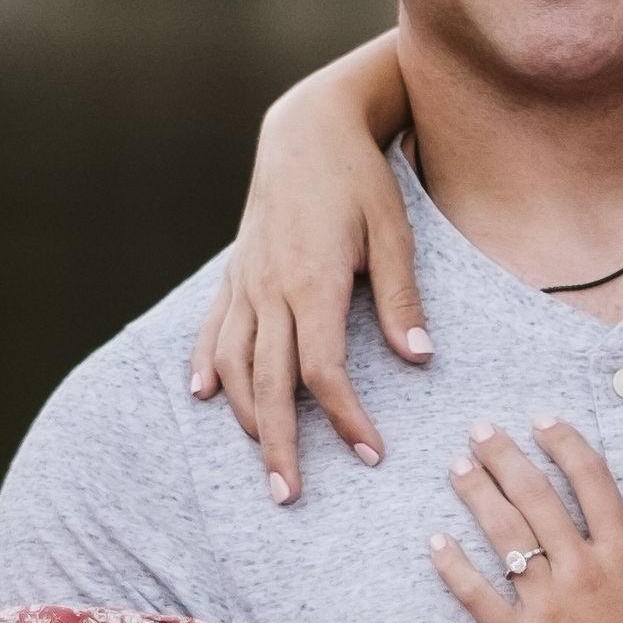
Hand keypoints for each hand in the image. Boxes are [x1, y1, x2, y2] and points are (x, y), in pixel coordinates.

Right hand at [189, 32, 427, 501]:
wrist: (306, 127)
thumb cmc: (359, 178)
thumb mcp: (394, 232)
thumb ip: (401, 297)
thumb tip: (418, 357)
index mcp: (314, 283)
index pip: (321, 371)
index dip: (343, 417)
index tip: (368, 453)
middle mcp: (270, 289)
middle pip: (266, 384)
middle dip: (278, 445)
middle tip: (289, 495)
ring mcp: (245, 282)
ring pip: (232, 364)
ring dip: (244, 417)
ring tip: (263, 458)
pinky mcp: (235, 272)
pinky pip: (212, 328)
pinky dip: (205, 366)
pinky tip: (203, 397)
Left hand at [429, 423, 622, 622]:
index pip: (590, 480)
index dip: (564, 444)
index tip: (542, 421)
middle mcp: (582, 569)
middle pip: (536, 495)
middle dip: (504, 455)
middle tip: (480, 430)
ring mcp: (545, 605)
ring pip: (503, 535)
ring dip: (476, 494)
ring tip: (456, 467)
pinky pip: (476, 595)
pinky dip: (453, 566)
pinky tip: (435, 541)